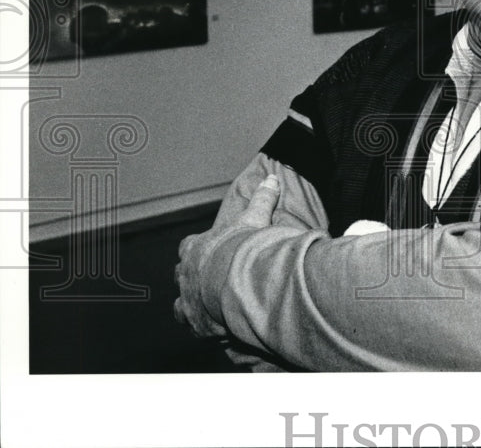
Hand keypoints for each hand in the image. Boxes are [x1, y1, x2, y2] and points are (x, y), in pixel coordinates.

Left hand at [173, 175, 280, 337]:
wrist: (242, 282)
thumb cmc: (244, 248)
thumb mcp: (255, 218)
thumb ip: (262, 199)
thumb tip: (271, 178)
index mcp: (196, 248)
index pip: (187, 247)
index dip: (195, 249)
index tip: (204, 251)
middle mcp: (187, 275)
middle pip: (180, 275)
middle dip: (191, 277)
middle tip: (205, 280)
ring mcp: (188, 301)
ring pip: (180, 305)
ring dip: (190, 305)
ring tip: (205, 308)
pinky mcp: (197, 324)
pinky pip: (195, 328)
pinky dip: (203, 328)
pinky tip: (215, 330)